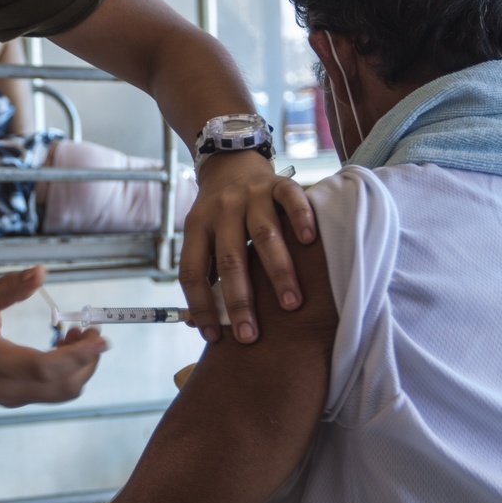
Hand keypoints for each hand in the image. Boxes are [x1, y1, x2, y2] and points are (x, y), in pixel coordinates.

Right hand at [0, 266, 107, 405]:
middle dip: (88, 360)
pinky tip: (61, 345)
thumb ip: (9, 287)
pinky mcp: (14, 399)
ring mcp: (11, 398)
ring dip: (79, 366)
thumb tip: (41, 272)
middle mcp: (6, 388)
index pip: (46, 368)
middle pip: (64, 386)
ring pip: (62, 393)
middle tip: (91, 329)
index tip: (100, 338)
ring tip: (75, 334)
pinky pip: (52, 392)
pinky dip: (67, 372)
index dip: (79, 355)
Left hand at [178, 152, 315, 343]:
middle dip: (240, 301)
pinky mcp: (278, 183)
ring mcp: (250, 195)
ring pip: (263, 234)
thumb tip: (198, 325)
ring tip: (291, 304)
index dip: (200, 306)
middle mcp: (221, 210)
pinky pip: (291, 199)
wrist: (230, 163)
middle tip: (251, 336)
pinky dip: (301, 219)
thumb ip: (204, 275)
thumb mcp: (201, 238)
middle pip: (229, 259)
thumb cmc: (218, 217)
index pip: (192, 271)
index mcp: (196, 227)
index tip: (214, 338)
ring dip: (278, 271)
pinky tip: (310, 243)